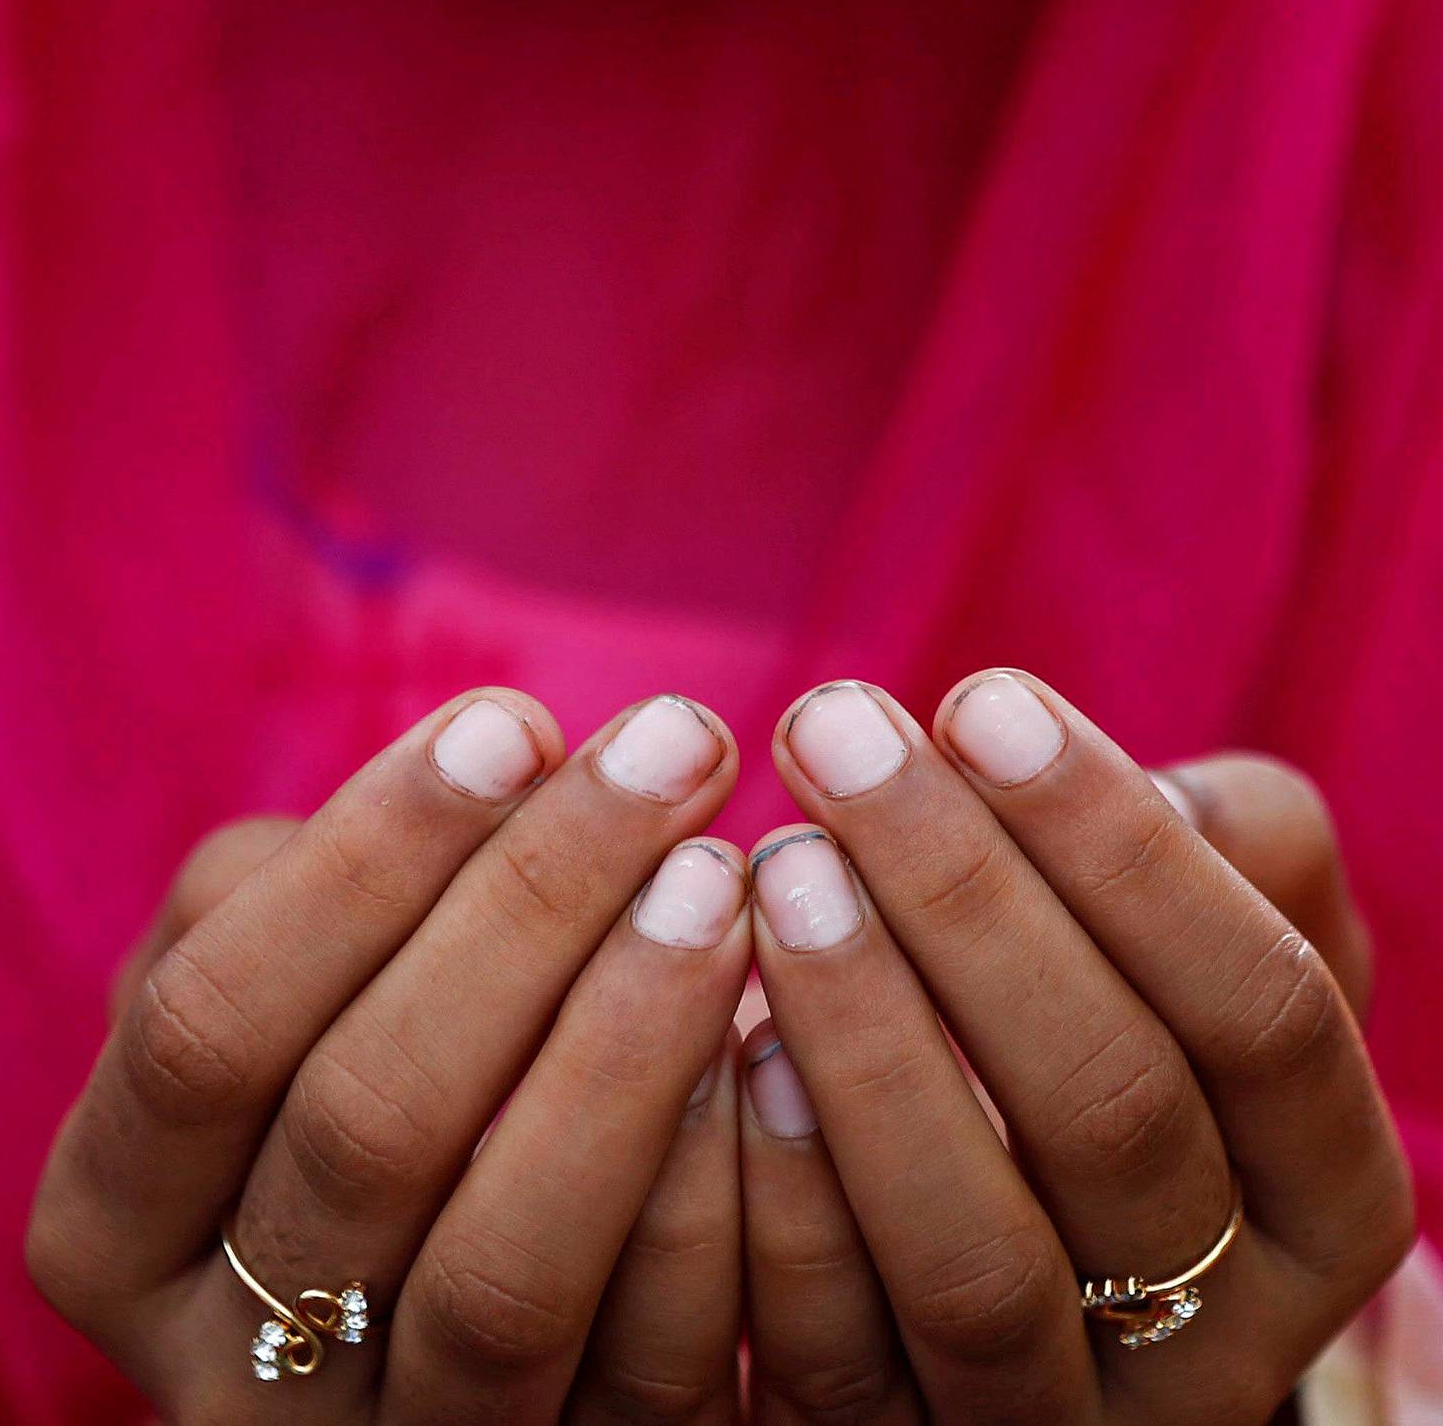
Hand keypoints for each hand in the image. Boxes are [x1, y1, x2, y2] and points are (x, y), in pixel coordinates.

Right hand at [26, 687, 753, 1420]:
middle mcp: (219, 1376)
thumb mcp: (265, 971)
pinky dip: (711, 1194)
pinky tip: (771, 1035)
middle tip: (675, 746)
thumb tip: (505, 758)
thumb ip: (327, 871)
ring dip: (623, 1045)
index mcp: (107, 1218)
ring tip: (719, 873)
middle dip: (529, 911)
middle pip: (364, 1126)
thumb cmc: (330, 1053)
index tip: (516, 721)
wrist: (405, 1289)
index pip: (210, 1024)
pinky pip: (639, 1368)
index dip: (366, 863)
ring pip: (501, 1267)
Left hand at [738, 672, 1415, 1423]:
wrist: (1012, 1221)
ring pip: (976, 1259)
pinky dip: (778, 1197)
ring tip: (779, 865)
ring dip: (870, 1043)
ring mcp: (1062, 1417)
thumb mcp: (1208, 931)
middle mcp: (1223, 1334)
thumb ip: (1210, 835)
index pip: (1262, 1010)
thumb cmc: (1109, 1006)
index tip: (978, 696)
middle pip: (1114, 1114)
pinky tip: (725, 1040)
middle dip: (965, 899)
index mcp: (1325, 1189)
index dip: (1122, 847)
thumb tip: (1079, 761)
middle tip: (833, 731)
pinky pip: (837, 1355)